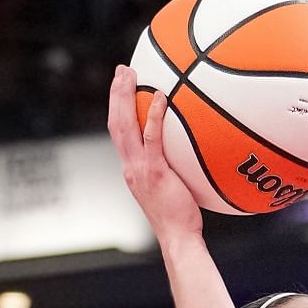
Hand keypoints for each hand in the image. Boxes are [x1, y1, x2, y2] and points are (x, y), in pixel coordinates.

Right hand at [108, 66, 203, 243]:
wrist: (178, 238)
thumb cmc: (181, 219)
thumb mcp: (172, 190)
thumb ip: (173, 170)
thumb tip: (191, 154)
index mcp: (132, 169)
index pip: (119, 134)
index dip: (117, 109)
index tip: (121, 87)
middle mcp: (131, 167)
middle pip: (116, 122)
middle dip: (116, 94)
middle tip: (122, 69)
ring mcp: (140, 169)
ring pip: (125, 126)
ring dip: (125, 96)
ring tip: (130, 73)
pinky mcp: (154, 172)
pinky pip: (152, 139)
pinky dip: (153, 116)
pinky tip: (160, 97)